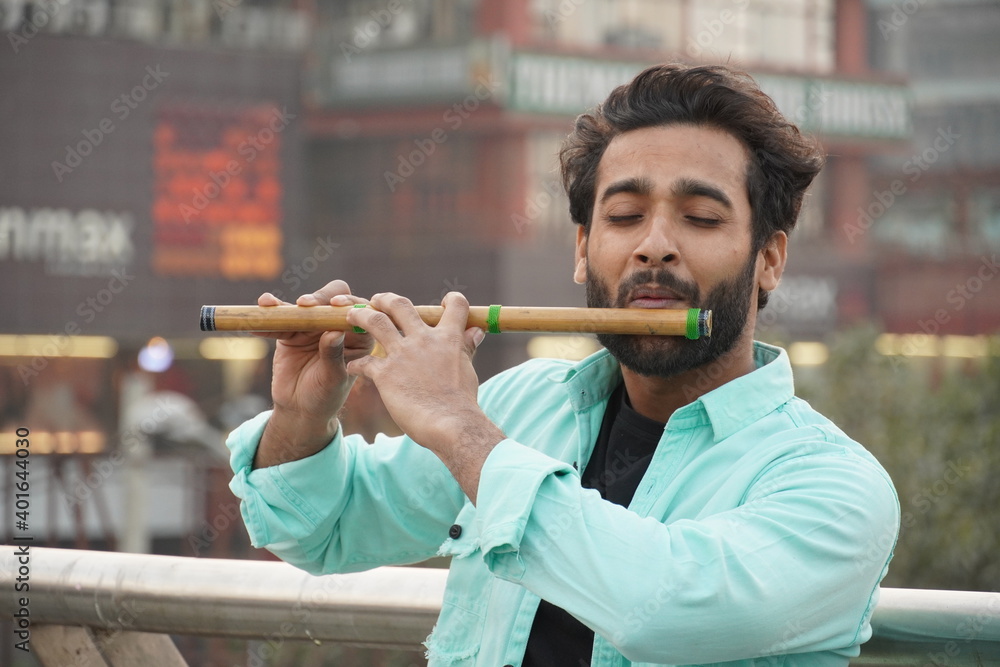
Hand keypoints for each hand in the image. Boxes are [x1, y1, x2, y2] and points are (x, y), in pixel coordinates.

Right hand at [252, 281, 373, 467]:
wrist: (300, 409)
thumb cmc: (326, 396)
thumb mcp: (333, 379)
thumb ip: (334, 355)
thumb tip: (334, 331)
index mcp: (359, 336)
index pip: (358, 310)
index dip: (348, 303)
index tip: (335, 304)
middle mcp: (337, 326)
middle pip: (331, 298)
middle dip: (319, 297)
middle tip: (305, 304)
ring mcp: (313, 327)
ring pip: (302, 306)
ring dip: (287, 304)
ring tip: (272, 306)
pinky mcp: (291, 332)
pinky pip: (279, 319)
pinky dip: (268, 317)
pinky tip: (258, 320)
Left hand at [345, 292, 504, 501]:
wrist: (451, 425)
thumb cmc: (462, 402)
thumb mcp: (467, 369)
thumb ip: (467, 347)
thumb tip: (478, 330)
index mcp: (448, 338)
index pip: (455, 306)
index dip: (451, 300)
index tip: (444, 302)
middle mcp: (424, 340)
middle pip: (400, 305)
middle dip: (385, 299)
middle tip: (377, 301)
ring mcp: (402, 355)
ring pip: (374, 321)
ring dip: (360, 316)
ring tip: (351, 317)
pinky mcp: (385, 374)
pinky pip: (363, 362)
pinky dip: (356, 364)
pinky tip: (353, 368)